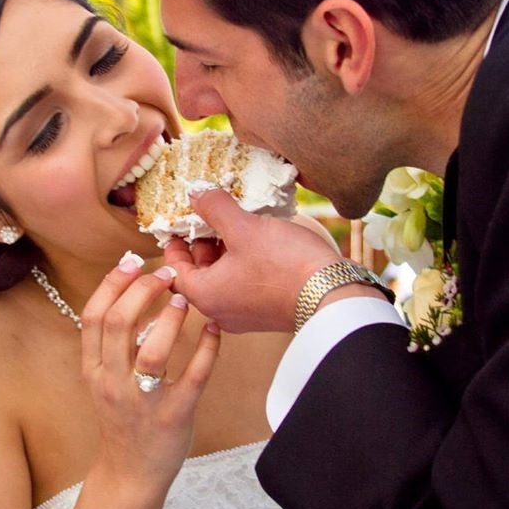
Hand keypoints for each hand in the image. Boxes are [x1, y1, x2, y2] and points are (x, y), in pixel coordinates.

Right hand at [79, 259, 220, 492]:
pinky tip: (214, 329)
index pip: (93, 317)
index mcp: (94, 370)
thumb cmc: (123, 417)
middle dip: (142, 290)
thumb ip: (112, 342)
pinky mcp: (175, 415)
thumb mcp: (103, 379)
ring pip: (152, 352)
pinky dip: (207, 349)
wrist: (131, 473)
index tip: (132, 262)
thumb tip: (130, 292)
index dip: (111, 284)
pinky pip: (194, 376)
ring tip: (184, 299)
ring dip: (170, 318)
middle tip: (165, 274)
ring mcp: (143, 401)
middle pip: (119, 324)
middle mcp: (112, 383)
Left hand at [163, 190, 341, 332]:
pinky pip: (245, 284)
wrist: (333, 294)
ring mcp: (246, 314)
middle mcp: (222, 311)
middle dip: (203, 244)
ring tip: (237, 222)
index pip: (176, 271)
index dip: (174, 245)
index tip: (177, 225)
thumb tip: (196, 194)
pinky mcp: (268, 311)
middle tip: (209, 217)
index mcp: (207, 296)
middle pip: (200, 274)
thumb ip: (215, 209)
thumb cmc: (284, 265)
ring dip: (226, 251)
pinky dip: (244, 262)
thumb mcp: (244, 228)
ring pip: (224, 278)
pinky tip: (259, 240)